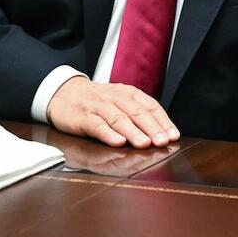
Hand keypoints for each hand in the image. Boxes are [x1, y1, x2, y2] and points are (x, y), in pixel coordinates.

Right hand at [46, 76, 179, 148]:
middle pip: (137, 112)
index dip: (163, 121)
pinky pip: (97, 125)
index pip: (150, 106)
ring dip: (133, 132)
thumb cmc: (98, 101)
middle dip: (152, 128)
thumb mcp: (120, 101)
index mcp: (129, 93)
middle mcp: (115, 98)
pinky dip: (108, 134)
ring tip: (145, 144)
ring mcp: (98, 106)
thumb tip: (163, 132)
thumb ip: (138, 114)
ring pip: (119, 119)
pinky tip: (118, 142)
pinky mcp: (82, 116)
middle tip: (163, 142)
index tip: (173, 136)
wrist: (63, 92)